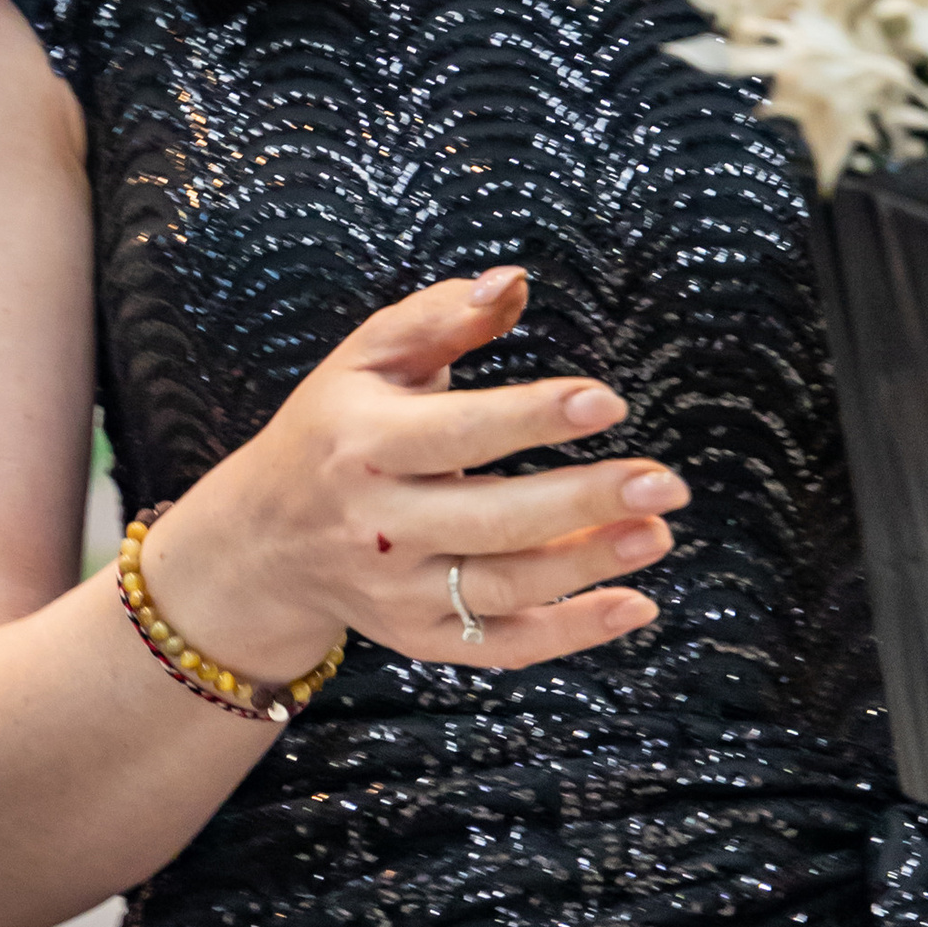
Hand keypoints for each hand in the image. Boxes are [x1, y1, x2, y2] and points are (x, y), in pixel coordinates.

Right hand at [138, 268, 682, 678]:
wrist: (263, 539)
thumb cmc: (332, 430)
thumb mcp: (366, 360)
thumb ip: (440, 317)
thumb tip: (513, 281)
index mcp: (363, 443)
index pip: (458, 432)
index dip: (534, 417)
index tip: (607, 401)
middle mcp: (377, 525)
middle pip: (492, 521)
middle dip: (585, 504)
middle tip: (664, 484)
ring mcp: (398, 591)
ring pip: (504, 588)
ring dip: (590, 565)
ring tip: (657, 533)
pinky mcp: (420, 638)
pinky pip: (503, 645)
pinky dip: (572, 634)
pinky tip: (634, 606)